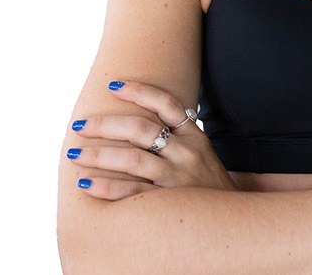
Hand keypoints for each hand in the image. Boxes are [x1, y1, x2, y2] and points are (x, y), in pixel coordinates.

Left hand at [68, 80, 237, 199]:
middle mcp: (187, 154)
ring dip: (99, 155)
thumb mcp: (203, 156)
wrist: (237, 227)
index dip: (139, 91)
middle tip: (79, 124)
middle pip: (141, 128)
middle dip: (105, 125)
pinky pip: (132, 194)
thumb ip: (180, 138)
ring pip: (133, 159)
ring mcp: (178, 180)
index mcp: (195, 138)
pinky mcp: (170, 205)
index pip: (166, 104)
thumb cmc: (211, 189)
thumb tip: (144, 121)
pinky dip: (107, 187)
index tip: (112, 85)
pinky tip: (87, 184)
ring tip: (74, 153)